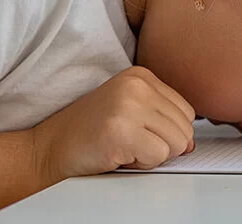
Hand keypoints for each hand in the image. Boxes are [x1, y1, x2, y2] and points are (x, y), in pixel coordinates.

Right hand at [30, 66, 195, 181]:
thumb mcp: (131, 112)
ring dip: (151, 156)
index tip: (137, 132)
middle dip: (161, 146)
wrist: (49, 147)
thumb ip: (163, 120)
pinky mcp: (121, 130)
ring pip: (177, 144)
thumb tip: (192, 143)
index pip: (187, 112)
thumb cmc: (90, 133)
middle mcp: (137, 86)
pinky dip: (141, 164)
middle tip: (129, 142)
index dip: (166, 133)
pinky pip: (159, 157)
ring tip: (123, 147)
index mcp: (141, 76)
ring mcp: (129, 106)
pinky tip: (118, 154)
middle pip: (186, 129)